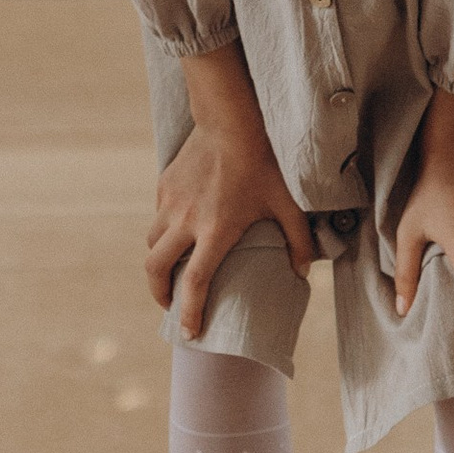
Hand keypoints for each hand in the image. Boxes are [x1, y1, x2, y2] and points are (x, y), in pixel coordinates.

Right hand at [145, 123, 312, 340]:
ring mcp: (171, 202)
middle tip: (169, 304)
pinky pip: (158, 216)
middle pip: (156, 269)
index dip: (189, 312)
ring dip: (158, 262)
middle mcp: (186, 221)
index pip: (195, 283)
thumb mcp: (287, 203)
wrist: (231, 120)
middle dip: (158, 293)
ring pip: (151, 242)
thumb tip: (302, 271)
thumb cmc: (263, 163)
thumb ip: (299, 240)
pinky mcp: (164, 185)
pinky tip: (178, 230)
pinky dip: (164, 230)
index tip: (188, 332)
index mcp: (216, 231)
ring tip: (170, 270)